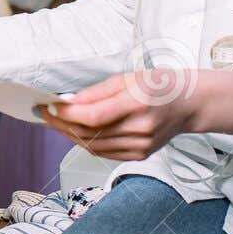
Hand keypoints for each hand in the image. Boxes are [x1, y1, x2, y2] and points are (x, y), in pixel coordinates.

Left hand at [36, 70, 205, 159]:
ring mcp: (140, 146)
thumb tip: (68, 102)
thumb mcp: (127, 78)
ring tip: (55, 122)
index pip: (93, 116)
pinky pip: (103, 152)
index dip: (66, 114)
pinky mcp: (139, 155)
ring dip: (68, 135)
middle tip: (44, 113)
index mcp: (138, 103)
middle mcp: (140, 128)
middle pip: (90, 133)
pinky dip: (84, 142)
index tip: (48, 106)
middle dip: (61, 124)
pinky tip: (74, 131)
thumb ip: (96, 92)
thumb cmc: (159, 86)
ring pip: (93, 146)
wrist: (189, 105)